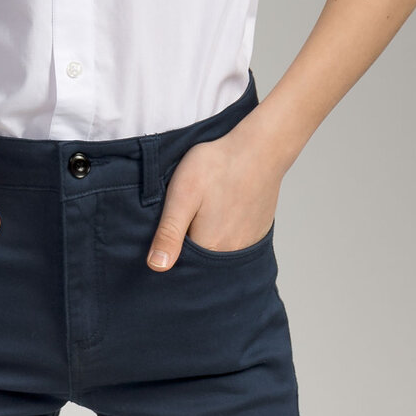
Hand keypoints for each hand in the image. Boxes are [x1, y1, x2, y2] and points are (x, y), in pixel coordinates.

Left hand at [147, 122, 282, 270]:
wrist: (258, 148)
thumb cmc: (217, 166)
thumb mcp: (182, 194)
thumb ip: (169, 232)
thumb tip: (157, 267)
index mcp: (209, 246)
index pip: (181, 262)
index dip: (171, 243)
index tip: (173, 220)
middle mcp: (232, 251)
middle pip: (201, 257)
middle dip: (190, 239)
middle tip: (192, 207)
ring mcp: (248, 242)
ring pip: (218, 248)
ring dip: (209, 234)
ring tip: (207, 207)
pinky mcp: (258, 231)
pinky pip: (235, 240)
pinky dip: (226, 229)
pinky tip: (223, 208)